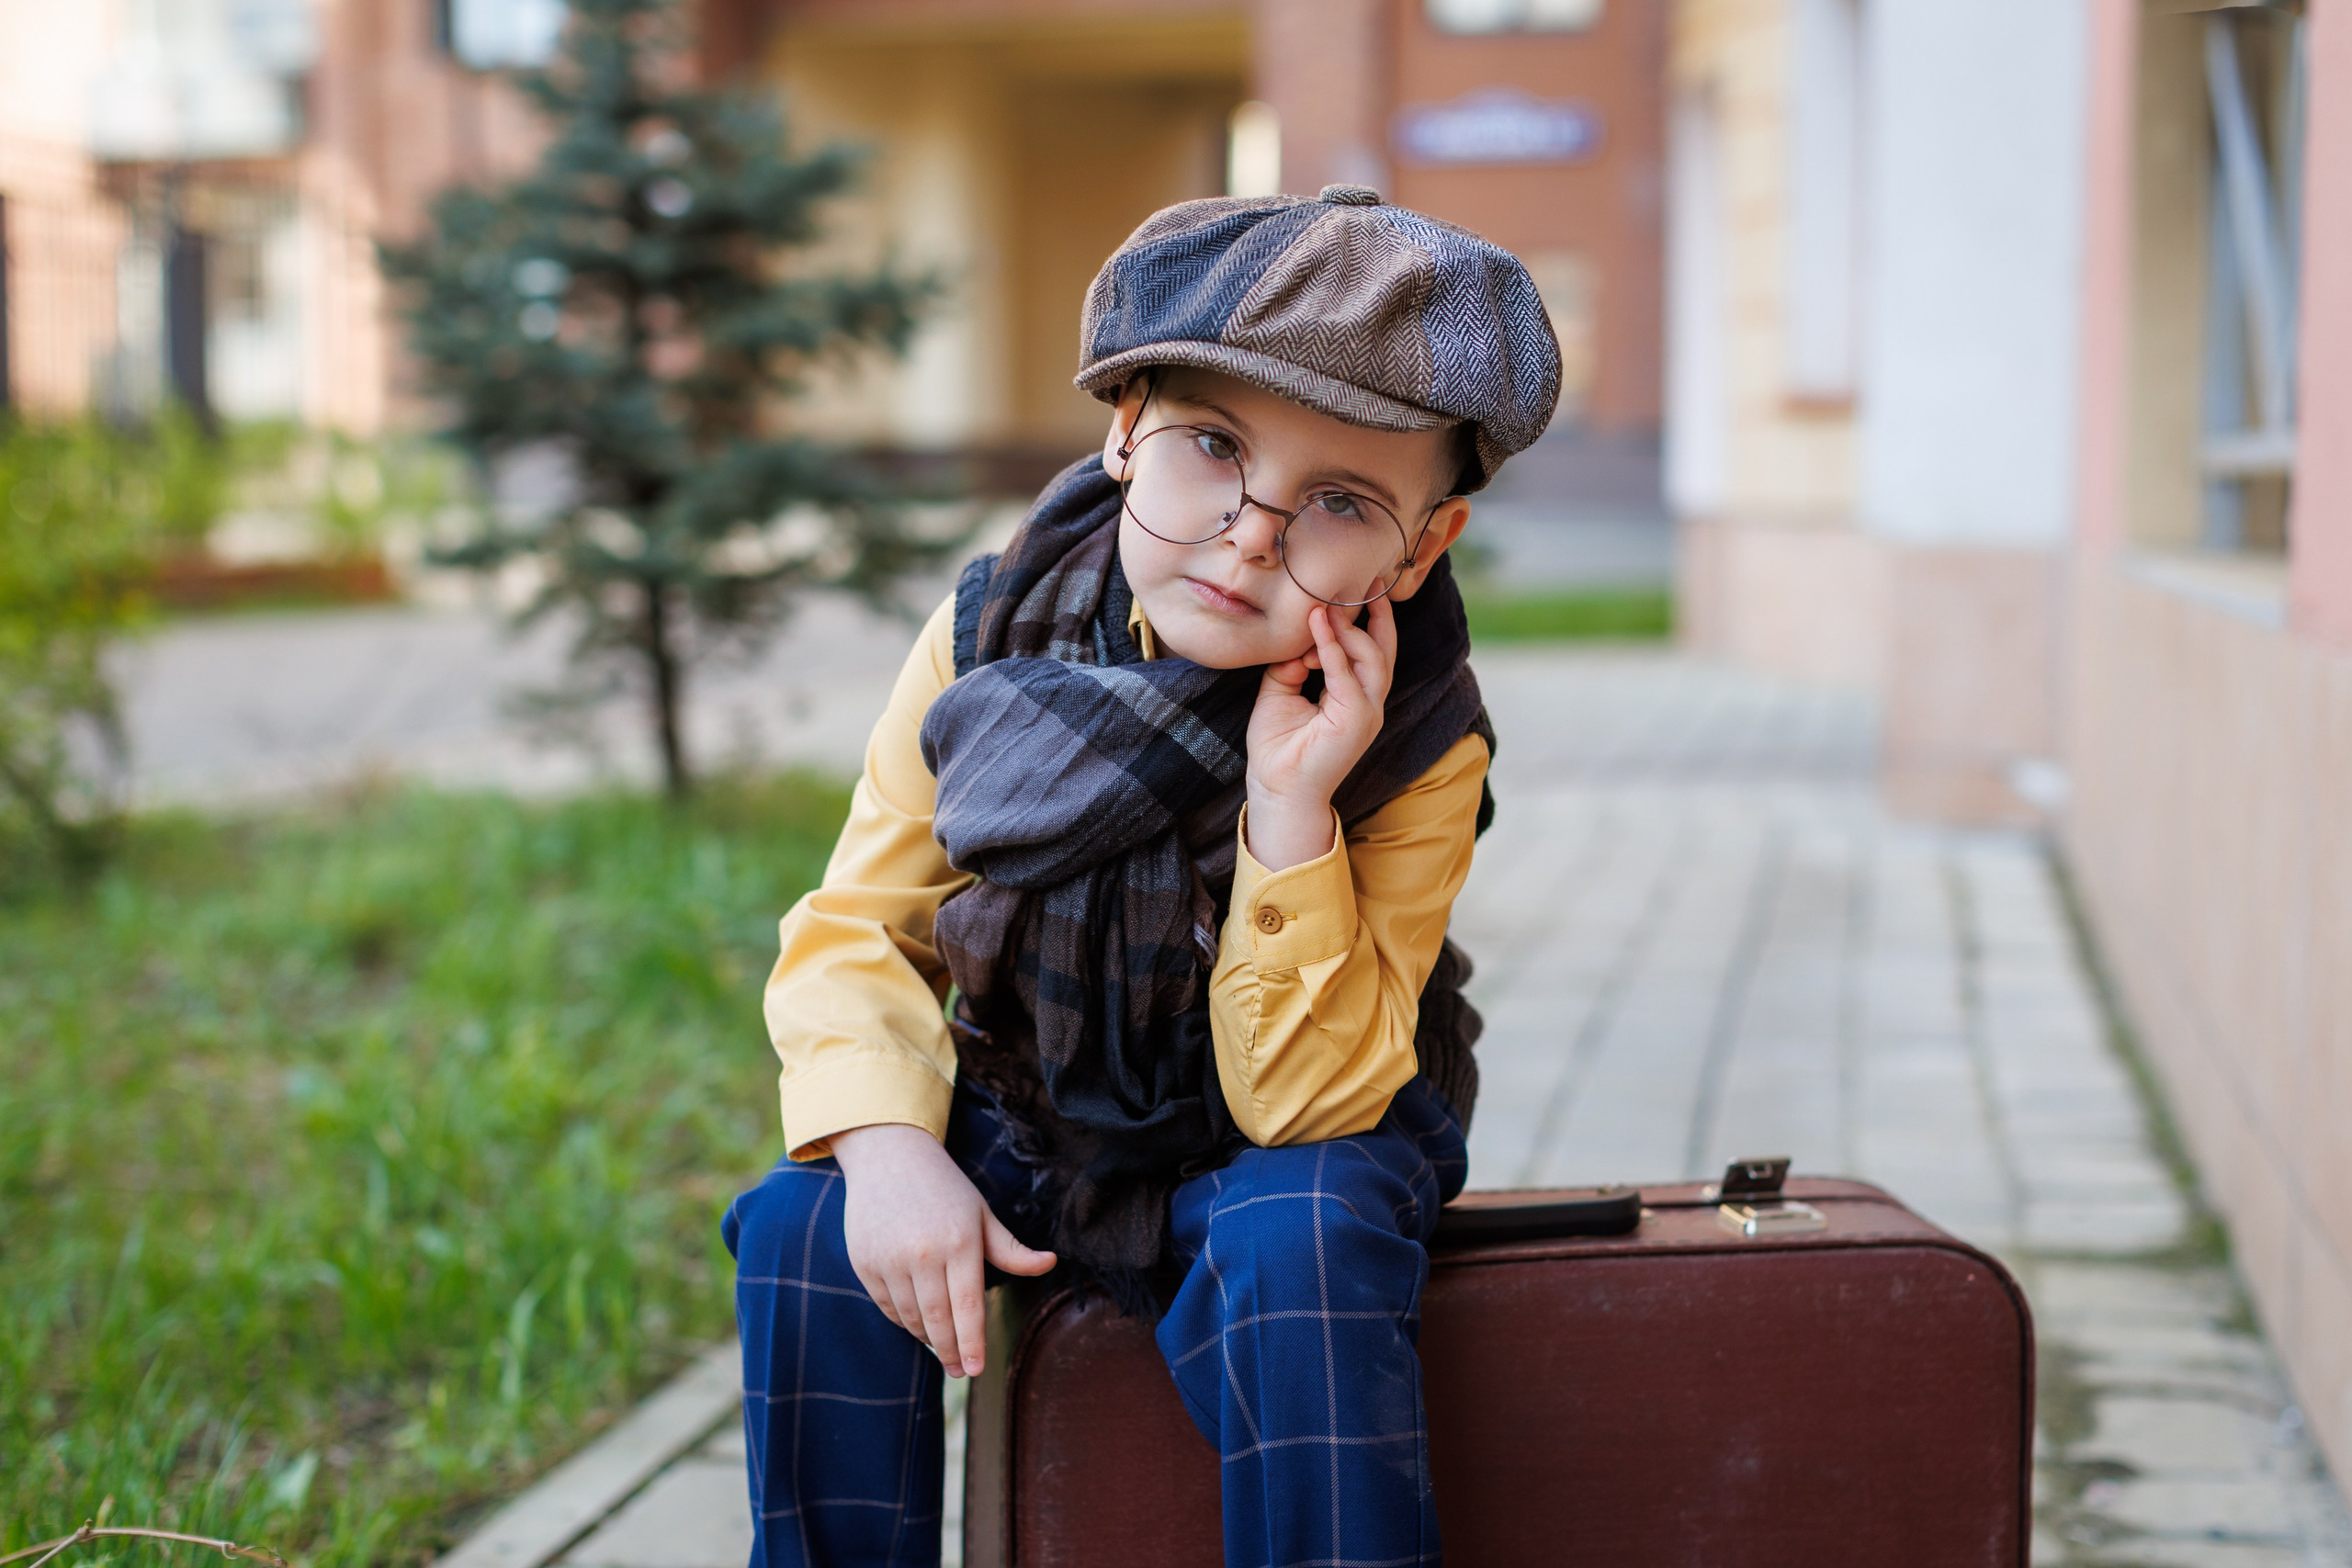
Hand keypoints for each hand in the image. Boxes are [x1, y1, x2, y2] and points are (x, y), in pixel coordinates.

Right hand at [830, 1123, 1055, 1376]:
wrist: (889, 1156)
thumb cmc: (945, 1189)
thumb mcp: (982, 1214)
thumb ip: (1012, 1249)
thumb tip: (1050, 1263)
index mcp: (960, 1242)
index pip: (968, 1307)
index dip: (972, 1344)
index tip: (976, 1369)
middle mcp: (923, 1253)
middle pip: (938, 1320)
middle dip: (950, 1351)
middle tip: (960, 1370)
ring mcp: (889, 1259)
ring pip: (911, 1317)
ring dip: (928, 1337)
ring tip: (941, 1345)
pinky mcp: (864, 1263)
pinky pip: (887, 1306)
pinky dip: (904, 1320)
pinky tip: (917, 1322)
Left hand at [1245, 598, 1396, 869]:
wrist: (1276, 790)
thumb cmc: (1279, 748)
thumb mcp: (1280, 691)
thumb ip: (1293, 662)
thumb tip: (1299, 638)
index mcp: (1355, 698)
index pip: (1371, 651)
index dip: (1367, 621)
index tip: (1357, 590)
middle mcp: (1369, 704)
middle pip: (1383, 649)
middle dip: (1377, 614)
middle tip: (1368, 581)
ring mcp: (1367, 713)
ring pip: (1372, 658)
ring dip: (1351, 628)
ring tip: (1329, 604)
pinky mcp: (1356, 721)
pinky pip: (1347, 675)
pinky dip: (1333, 647)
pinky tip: (1319, 625)